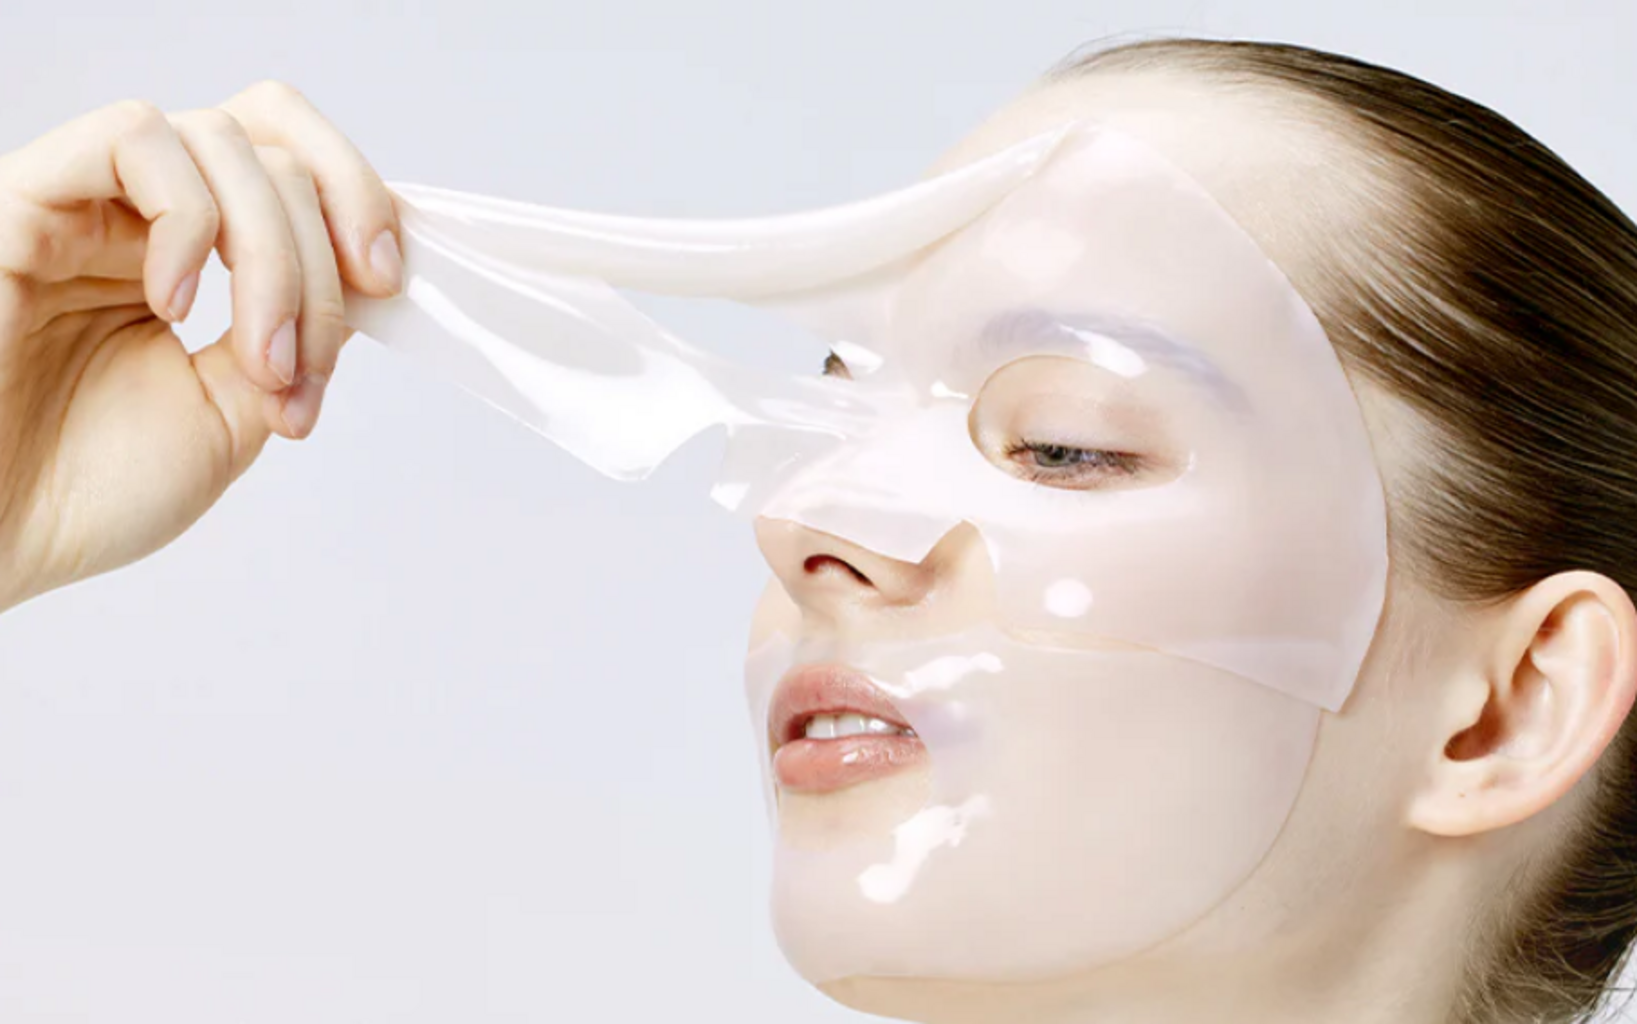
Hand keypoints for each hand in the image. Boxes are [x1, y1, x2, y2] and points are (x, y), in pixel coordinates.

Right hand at [0, 81, 400, 610]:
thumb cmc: (85, 490)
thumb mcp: (233, 414)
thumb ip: (297, 338)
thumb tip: (363, 282)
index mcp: (189, 257)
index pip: (289, 161)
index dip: (359, 200)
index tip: (389, 285)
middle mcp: (137, 218)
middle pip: (273, 148)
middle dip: (321, 259)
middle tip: (303, 362)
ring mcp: (82, 203)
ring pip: (217, 138)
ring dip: (272, 254)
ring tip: (254, 360)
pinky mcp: (21, 198)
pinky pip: (132, 138)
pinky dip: (187, 220)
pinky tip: (171, 303)